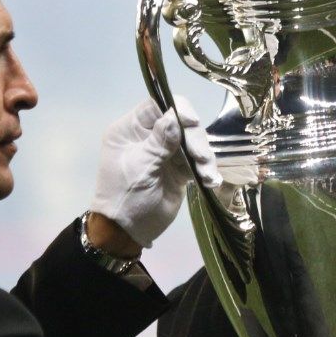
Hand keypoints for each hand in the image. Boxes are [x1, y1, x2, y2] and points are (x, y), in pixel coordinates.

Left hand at [86, 98, 217, 246]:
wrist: (127, 231)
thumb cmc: (124, 195)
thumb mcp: (140, 166)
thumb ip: (159, 141)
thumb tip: (175, 116)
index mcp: (131, 129)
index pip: (156, 105)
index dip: (177, 109)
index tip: (191, 122)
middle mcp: (150, 136)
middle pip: (180, 122)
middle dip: (194, 138)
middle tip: (201, 157)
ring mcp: (166, 152)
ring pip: (192, 141)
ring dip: (203, 156)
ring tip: (206, 174)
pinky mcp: (180, 169)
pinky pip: (197, 162)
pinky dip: (206, 169)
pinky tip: (210, 180)